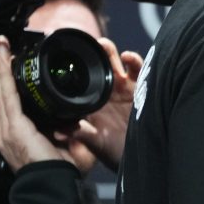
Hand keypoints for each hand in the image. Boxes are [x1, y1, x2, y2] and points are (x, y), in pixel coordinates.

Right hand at [0, 35, 74, 170]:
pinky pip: (7, 98)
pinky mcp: (14, 128)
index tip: (7, 67)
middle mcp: (5, 133)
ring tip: (2, 51)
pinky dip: (4, 79)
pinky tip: (4, 64)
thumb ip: (67, 133)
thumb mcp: (65, 147)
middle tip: (2, 50)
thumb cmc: (60, 173)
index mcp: (15, 136)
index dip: (3, 85)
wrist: (54, 187)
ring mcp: (7, 131)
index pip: (5, 105)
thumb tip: (75, 122)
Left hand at [55, 37, 141, 171]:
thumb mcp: (97, 144)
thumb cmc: (118, 152)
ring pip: (116, 64)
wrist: (143, 157)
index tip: (65, 57)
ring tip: (104, 46)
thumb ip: (82, 135)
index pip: (80, 81)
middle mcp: (107, 93)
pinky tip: (128, 58)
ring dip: (110, 53)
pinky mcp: (142, 89)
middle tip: (86, 46)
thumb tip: (60, 130)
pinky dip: (134, 61)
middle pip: (98, 66)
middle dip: (93, 53)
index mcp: (92, 103)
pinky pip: (138, 71)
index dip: (74, 67)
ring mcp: (124, 89)